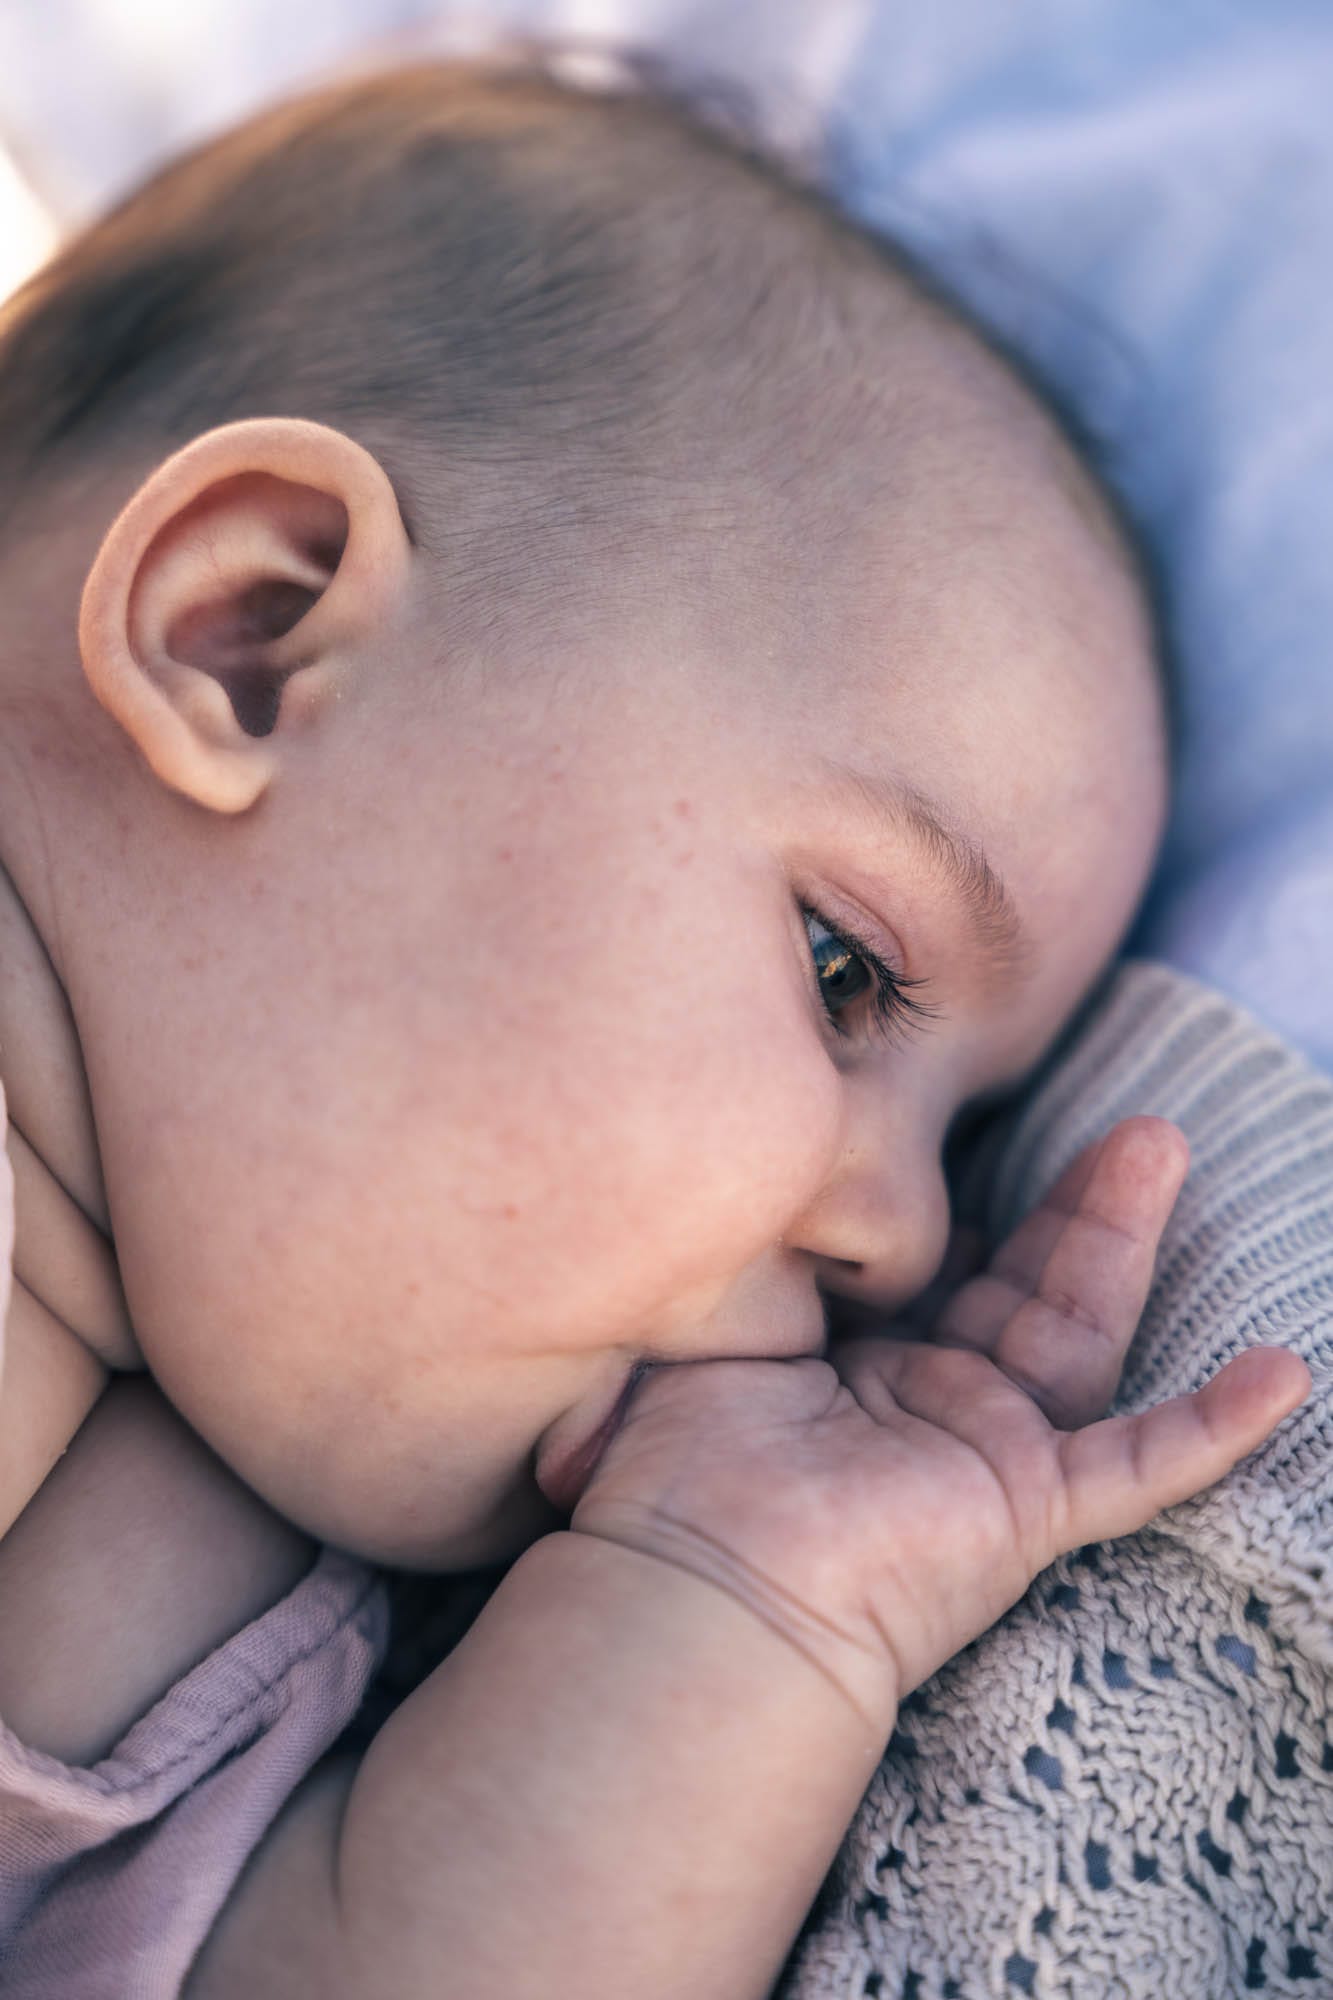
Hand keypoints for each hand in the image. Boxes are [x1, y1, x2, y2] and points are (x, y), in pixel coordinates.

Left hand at [571, 1117, 1310, 1723]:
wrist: (696, 1579)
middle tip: (1131, 1123)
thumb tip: (786, 1193)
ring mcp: (989, 1458)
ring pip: (1078, 1335)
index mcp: (861, 1373)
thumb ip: (769, 1264)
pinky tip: (1282, 1377)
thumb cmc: (681, 1461)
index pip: (945, 1282)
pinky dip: (1209, 1425)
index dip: (975, 1212)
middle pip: (1030, 1290)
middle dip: (1077, 1204)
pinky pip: (1136, 1466)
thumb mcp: (722, 1327)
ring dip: (1122, 1242)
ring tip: (1158, 1144)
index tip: (976, 1131)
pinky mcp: (1025, 1509)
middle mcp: (933, 1410)